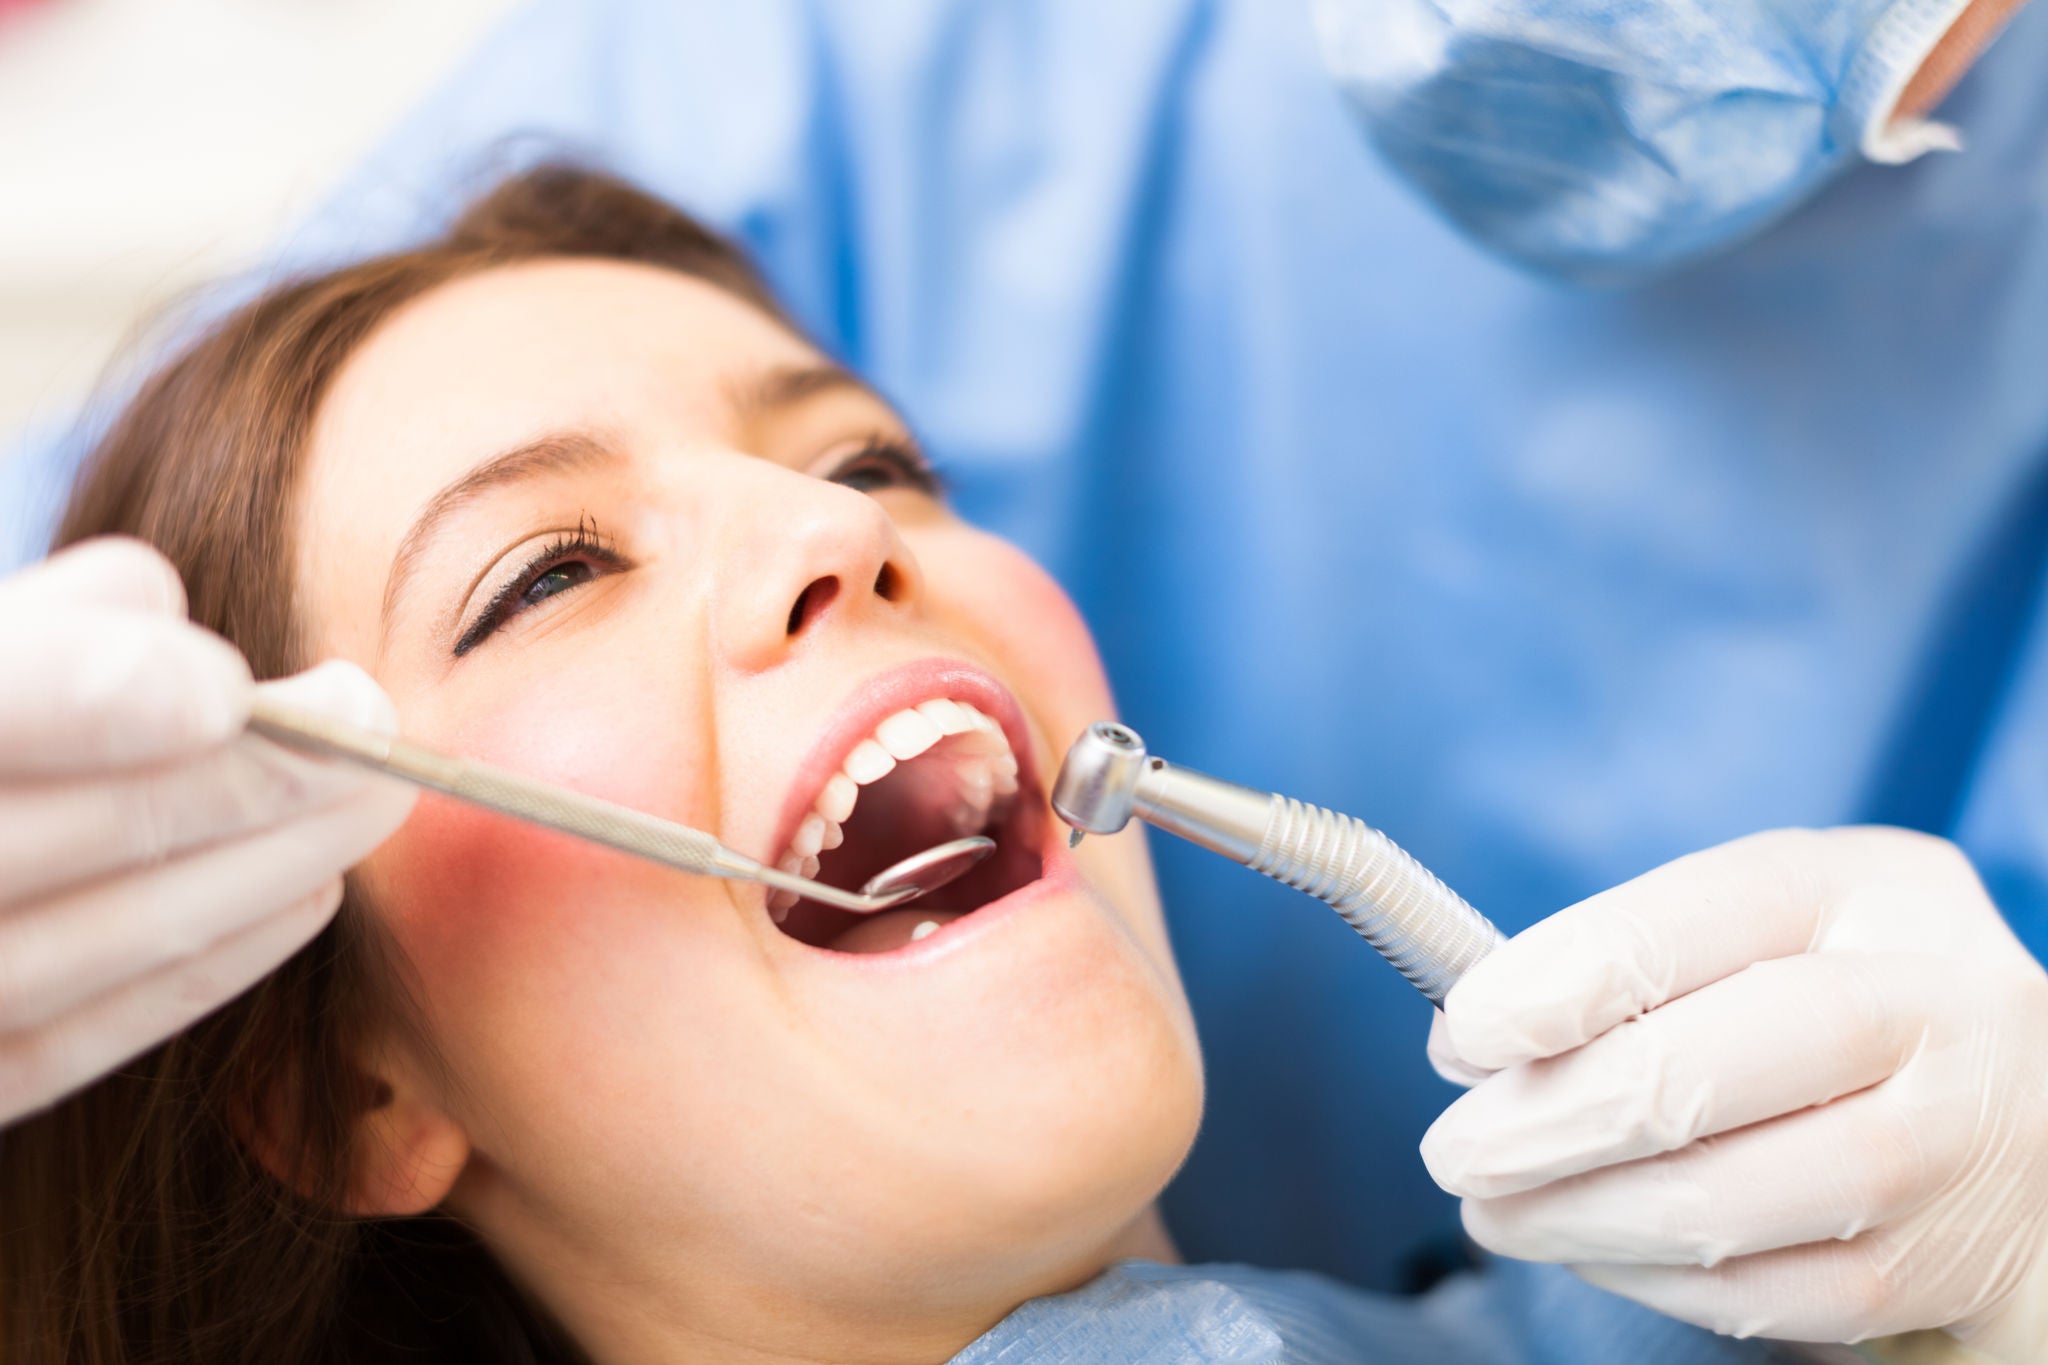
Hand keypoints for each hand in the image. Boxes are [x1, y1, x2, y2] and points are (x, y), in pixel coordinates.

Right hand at [0, 538, 414, 1124]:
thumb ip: (18, 637)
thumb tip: (155, 594)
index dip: (84, 696)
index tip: (226, 685)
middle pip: (32, 837)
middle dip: (230, 779)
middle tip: (372, 719)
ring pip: (65, 952)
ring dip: (246, 875)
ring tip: (365, 802)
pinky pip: (52, 1047)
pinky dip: (189, 974)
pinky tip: (301, 903)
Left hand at [1422, 827, 2047, 1360]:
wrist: (2030, 1123)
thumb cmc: (1846, 1016)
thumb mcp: (1767, 939)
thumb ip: (1634, 967)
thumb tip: (1474, 1041)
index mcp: (1875, 891)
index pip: (1702, 914)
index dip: (1562, 978)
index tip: (1466, 1031)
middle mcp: (1942, 1004)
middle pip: (1700, 1070)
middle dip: (1544, 1122)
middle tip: (1455, 1151)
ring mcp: (1962, 1143)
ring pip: (1725, 1202)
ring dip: (1576, 1218)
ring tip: (1495, 1212)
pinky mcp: (1952, 1266)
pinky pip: (1768, 1291)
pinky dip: (1650, 1279)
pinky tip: (1591, 1249)